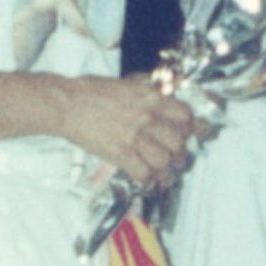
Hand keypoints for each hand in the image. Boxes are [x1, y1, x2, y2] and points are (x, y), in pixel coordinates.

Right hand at [56, 75, 199, 191]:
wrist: (66, 103)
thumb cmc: (92, 90)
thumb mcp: (127, 82)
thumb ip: (148, 89)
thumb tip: (166, 90)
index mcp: (151, 98)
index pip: (185, 115)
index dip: (194, 127)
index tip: (199, 135)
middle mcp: (147, 117)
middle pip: (178, 142)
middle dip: (181, 154)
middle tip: (177, 159)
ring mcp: (134, 136)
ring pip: (164, 161)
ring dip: (167, 171)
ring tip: (165, 176)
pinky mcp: (120, 153)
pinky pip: (144, 173)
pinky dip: (149, 181)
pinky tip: (148, 182)